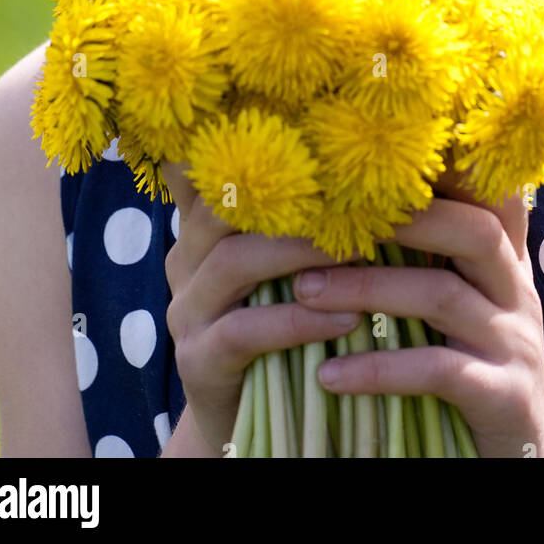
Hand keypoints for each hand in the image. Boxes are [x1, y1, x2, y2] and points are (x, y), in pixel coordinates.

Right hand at [161, 161, 363, 455]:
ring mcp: (186, 311)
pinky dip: (300, 321)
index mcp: (202, 227)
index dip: (244, 147)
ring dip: (301, 252)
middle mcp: (184, 259)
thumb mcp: (276, 264)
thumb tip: (353, 160)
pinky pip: (245, 331)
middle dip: (290, 196)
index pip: (206, 168)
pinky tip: (348, 318)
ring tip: (359, 250)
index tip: (301, 128)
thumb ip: (291, 216)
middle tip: (352, 193)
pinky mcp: (198, 360)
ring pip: (233, 262)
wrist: (246, 415)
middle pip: (220, 206)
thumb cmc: (277, 321)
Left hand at [292, 164, 543, 457]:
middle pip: (473, 230)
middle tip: (325, 218)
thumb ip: (437, 249)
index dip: (448, 166)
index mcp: (505, 260)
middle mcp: (517, 291)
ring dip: (367, 287)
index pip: (489, 193)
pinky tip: (329, 373)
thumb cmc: (474, 361)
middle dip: (399, 219)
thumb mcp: (466, 298)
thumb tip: (364, 192)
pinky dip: (379, 368)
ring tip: (304, 290)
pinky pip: (438, 371)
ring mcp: (516, 344)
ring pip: (443, 296)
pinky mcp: (505, 397)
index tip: (380, 151)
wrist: (522, 453)